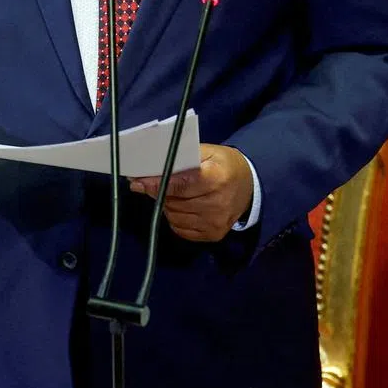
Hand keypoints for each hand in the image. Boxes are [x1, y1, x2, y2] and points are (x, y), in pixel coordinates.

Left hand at [129, 143, 253, 242]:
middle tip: (159, 182)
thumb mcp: (207, 152)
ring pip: (173, 215)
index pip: (180, 184)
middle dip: (161, 192)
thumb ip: (179, 159)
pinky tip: (183, 206)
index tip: (138, 182)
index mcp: (217, 178)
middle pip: (174, 201)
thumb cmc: (224, 165)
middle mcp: (217, 204)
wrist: (249, 187)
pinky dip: (175, 217)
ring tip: (176, 193)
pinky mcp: (212, 235)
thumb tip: (148, 171)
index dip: (157, 184)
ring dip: (168, 204)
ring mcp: (215, 223)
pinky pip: (180, 228)